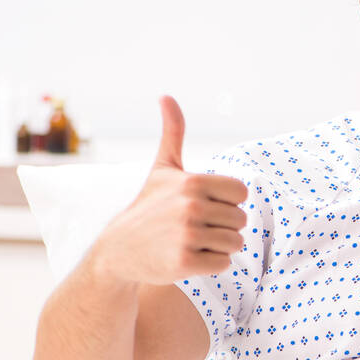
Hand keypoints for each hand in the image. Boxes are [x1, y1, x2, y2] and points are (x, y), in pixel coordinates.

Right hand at [93, 95, 249, 284]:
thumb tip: (166, 95)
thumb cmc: (147, 206)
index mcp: (193, 181)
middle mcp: (191, 206)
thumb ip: (172, 133)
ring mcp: (188, 234)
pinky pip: (223, 264)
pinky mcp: (185, 262)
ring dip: (218, 246)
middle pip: (240, 220)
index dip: (227, 202)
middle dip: (222, 226)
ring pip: (235, 243)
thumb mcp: (162, 168)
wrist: (117, 250)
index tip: (204, 205)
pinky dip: (211, 264)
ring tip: (192, 241)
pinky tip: (188, 257)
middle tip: (194, 227)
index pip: (241, 193)